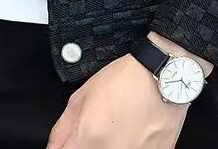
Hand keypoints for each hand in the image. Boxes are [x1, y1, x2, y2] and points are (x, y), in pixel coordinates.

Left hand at [47, 54, 186, 148]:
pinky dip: (130, 146)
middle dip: (88, 146)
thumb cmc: (126, 80)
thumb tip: (53, 148)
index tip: (69, 146)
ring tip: (118, 131)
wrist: (164, 76)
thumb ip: (62, 128)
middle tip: (97, 133)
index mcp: (89, 136)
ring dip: (109, 145)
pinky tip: (133, 135)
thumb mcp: (82, 95)